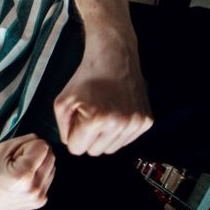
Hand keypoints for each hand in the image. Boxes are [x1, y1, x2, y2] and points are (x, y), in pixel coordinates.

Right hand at [0, 134, 55, 209]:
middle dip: (38, 153)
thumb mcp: (1, 150)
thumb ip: (23, 141)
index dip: (30, 145)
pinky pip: (48, 179)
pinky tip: (25, 179)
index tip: (17, 152)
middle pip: (51, 156)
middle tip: (20, 159)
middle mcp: (35, 187)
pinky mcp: (41, 201)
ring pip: (52, 167)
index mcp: (23, 174)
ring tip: (22, 170)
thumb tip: (39, 139)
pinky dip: (40, 175)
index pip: (43, 147)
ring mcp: (40, 196)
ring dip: (40, 164)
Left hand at [54, 39, 152, 156]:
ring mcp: (135, 123)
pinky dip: (118, 131)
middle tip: (89, 116)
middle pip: (95, 152)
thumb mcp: (62, 101)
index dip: (74, 136)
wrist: (114, 57)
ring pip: (112, 149)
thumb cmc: (86, 78)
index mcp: (96, 120)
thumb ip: (62, 128)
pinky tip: (116, 112)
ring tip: (103, 113)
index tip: (77, 121)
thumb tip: (71, 144)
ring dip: (104, 136)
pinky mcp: (146, 121)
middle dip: (88, 137)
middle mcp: (119, 125)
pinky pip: (127, 140)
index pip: (78, 149)